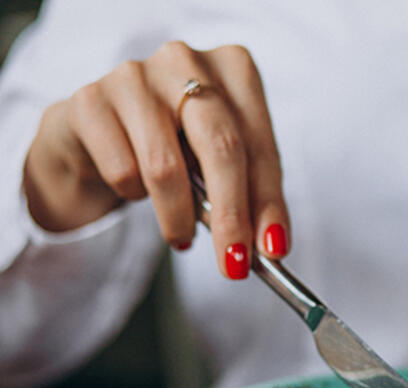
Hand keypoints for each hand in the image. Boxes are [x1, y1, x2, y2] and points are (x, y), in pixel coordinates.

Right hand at [21, 41, 288, 278]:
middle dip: (231, 216)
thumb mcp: (221, 164)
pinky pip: (123, 170)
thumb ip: (249, 194)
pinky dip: (133, 195)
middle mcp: (185, 60)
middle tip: (233, 263)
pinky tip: (134, 188)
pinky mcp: (89, 99)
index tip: (274, 249)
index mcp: (233, 68)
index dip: (269, 202)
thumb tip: (271, 245)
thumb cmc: (174, 147)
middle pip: (221, 148)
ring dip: (178, 218)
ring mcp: (134, 75)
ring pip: (167, 167)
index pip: (261, 146)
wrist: (94, 137)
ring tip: (180, 237)